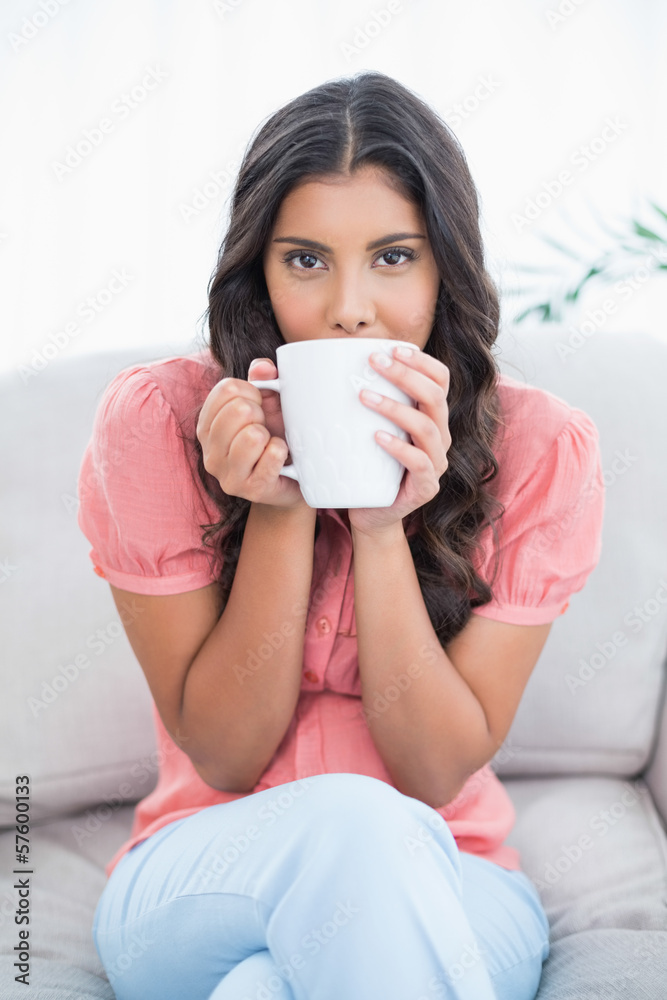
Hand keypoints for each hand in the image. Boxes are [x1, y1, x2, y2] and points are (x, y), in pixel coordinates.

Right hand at [195, 358, 307, 511]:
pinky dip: (282, 451)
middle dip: (261, 414)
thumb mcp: (267, 404)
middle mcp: (209, 452)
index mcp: (206, 426)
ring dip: (269, 436)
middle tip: (265, 430)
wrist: (291, 481)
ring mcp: (228, 475)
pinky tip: (280, 459)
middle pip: (238, 410)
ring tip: (269, 445)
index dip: (252, 392)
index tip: (259, 407)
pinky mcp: (251, 489)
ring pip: (252, 436)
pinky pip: (272, 455)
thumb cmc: (274, 437)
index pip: (226, 389)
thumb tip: (263, 368)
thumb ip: (263, 380)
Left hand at [347, 344, 450, 536]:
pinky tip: (378, 436)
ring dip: (396, 407)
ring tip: (365, 396)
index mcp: (431, 417)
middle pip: (435, 396)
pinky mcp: (426, 487)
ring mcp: (436, 463)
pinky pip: (419, 463)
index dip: (421, 361)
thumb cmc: (367, 465)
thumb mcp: (368, 427)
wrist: (369, 512)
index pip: (440, 380)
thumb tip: (327, 364)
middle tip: (374, 363)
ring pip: (427, 427)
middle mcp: (440, 437)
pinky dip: (399, 447)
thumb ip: (365, 399)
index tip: (393, 348)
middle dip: (406, 375)